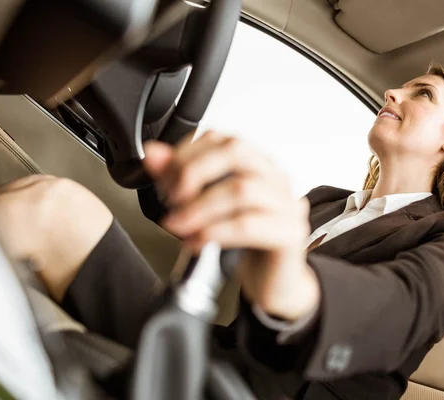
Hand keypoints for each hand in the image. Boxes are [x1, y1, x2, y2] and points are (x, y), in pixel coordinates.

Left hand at [143, 131, 319, 320]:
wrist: (273, 284)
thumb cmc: (244, 246)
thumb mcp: (205, 210)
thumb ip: (180, 180)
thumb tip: (152, 154)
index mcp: (258, 165)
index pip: (221, 138)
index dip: (186, 155)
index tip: (165, 180)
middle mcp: (276, 178)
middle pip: (236, 151)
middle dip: (194, 172)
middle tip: (172, 199)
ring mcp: (288, 205)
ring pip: (242, 190)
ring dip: (200, 207)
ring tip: (179, 225)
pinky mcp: (291, 234)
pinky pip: (250, 225)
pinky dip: (216, 232)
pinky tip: (197, 242)